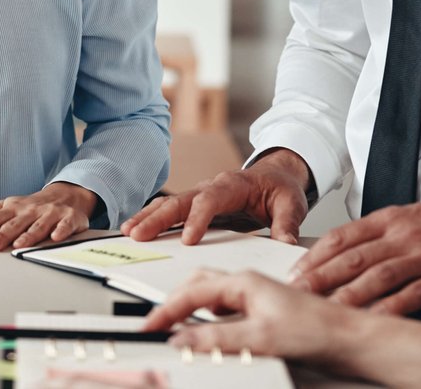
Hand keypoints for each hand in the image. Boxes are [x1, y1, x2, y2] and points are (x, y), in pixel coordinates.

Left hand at [0, 182, 97, 249]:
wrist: (66, 195)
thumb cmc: (33, 206)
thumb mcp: (10, 206)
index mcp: (13, 207)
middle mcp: (30, 210)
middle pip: (14, 223)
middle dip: (2, 234)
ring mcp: (49, 213)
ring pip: (38, 226)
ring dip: (28, 236)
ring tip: (18, 245)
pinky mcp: (68, 218)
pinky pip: (64, 225)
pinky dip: (60, 231)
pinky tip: (55, 237)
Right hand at [120, 150, 311, 244]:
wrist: (276, 176)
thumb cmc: (281, 188)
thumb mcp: (291, 204)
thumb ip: (287, 224)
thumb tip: (286, 243)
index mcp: (233, 184)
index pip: (211, 199)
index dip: (198, 218)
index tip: (188, 239)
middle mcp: (212, 186)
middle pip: (180, 200)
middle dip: (158, 217)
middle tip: (139, 234)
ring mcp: (201, 195)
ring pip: (170, 203)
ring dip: (149, 217)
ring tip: (129, 231)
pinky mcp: (196, 205)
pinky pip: (170, 209)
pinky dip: (152, 217)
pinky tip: (137, 228)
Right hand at [139, 266, 359, 361]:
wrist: (349, 337)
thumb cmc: (317, 329)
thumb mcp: (262, 338)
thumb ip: (219, 339)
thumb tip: (184, 341)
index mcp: (243, 281)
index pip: (192, 293)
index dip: (167, 311)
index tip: (150, 325)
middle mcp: (247, 283)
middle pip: (197, 285)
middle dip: (173, 301)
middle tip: (157, 322)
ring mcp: (255, 294)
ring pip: (211, 295)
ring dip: (189, 307)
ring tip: (175, 324)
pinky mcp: (263, 308)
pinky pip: (224, 307)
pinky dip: (207, 316)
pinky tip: (209, 329)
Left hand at [291, 194, 420, 313]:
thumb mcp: (413, 217)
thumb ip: (382, 234)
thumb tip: (348, 254)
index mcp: (392, 218)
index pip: (344, 235)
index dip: (316, 254)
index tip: (297, 270)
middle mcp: (404, 234)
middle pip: (353, 257)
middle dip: (321, 277)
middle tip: (298, 294)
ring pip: (377, 277)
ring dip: (348, 295)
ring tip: (326, 310)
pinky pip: (413, 295)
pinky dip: (391, 309)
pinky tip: (374, 320)